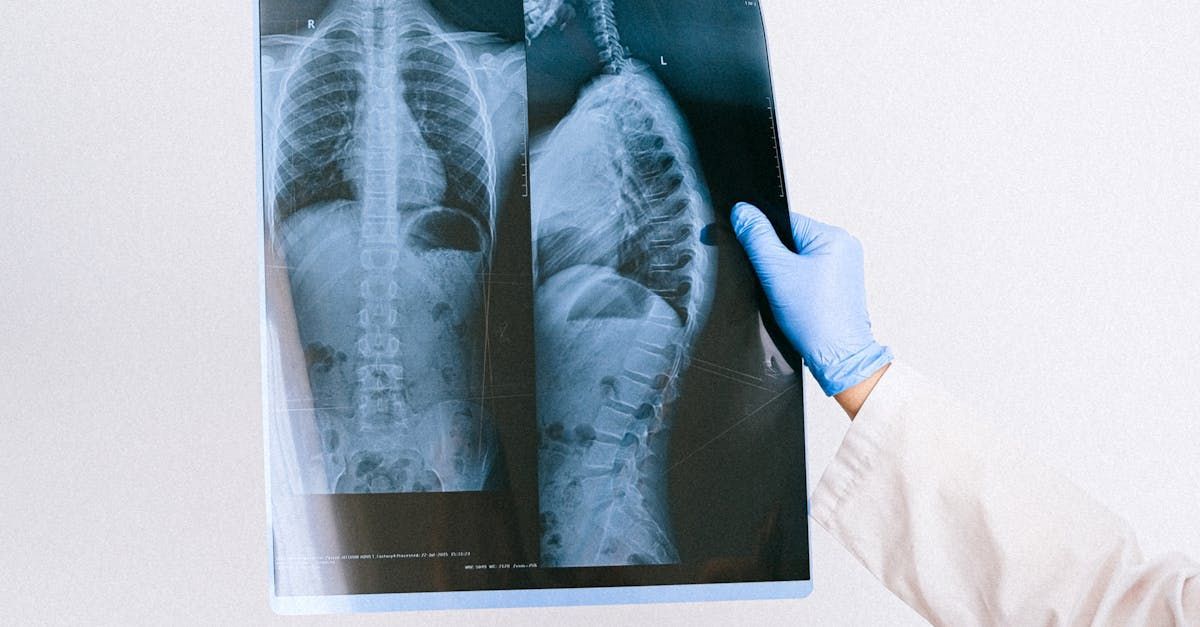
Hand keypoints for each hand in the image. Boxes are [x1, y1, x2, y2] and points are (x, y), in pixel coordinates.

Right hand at [731, 202, 892, 398]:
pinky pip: (810, 273)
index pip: (785, 221)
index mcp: (834, 236)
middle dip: (777, 259)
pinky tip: (799, 301)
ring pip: (799, 258)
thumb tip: (743, 212)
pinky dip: (798, 285)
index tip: (757, 257)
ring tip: (791, 295)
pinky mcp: (841, 284)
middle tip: (776, 283)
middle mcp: (844, 247)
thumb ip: (756, 238)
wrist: (837, 356)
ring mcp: (845, 266)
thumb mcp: (776, 273)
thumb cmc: (817, 320)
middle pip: (792, 240)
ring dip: (787, 274)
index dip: (764, 238)